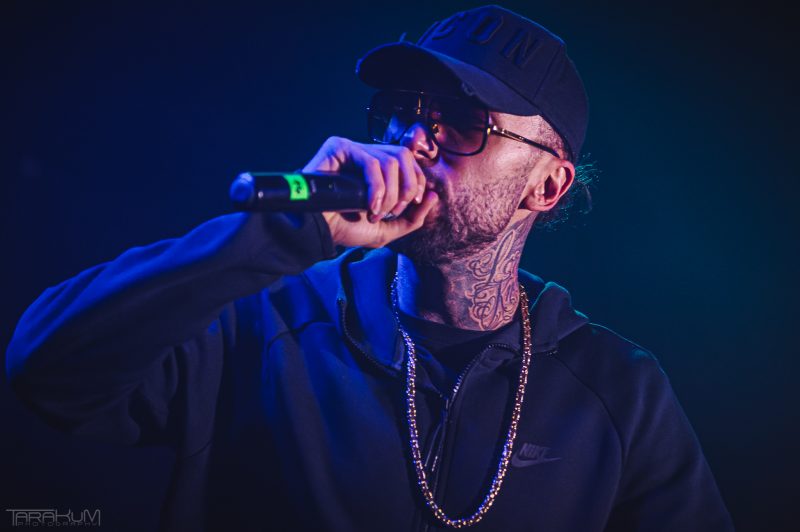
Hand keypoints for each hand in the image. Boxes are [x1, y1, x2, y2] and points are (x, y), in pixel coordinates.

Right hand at [302, 136, 438, 247]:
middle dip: (407, 188)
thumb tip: (433, 196)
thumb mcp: (387, 229)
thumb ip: (412, 218)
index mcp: (378, 168)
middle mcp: (366, 154)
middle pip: (405, 156)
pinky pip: (371, 161)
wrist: (317, 231)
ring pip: (391, 160)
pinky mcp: (339, 147)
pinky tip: (368, 206)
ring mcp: (352, 149)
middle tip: (392, 212)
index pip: (411, 163)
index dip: (416, 184)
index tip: (407, 208)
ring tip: (376, 213)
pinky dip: (377, 188)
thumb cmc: (344, 228)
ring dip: (390, 194)